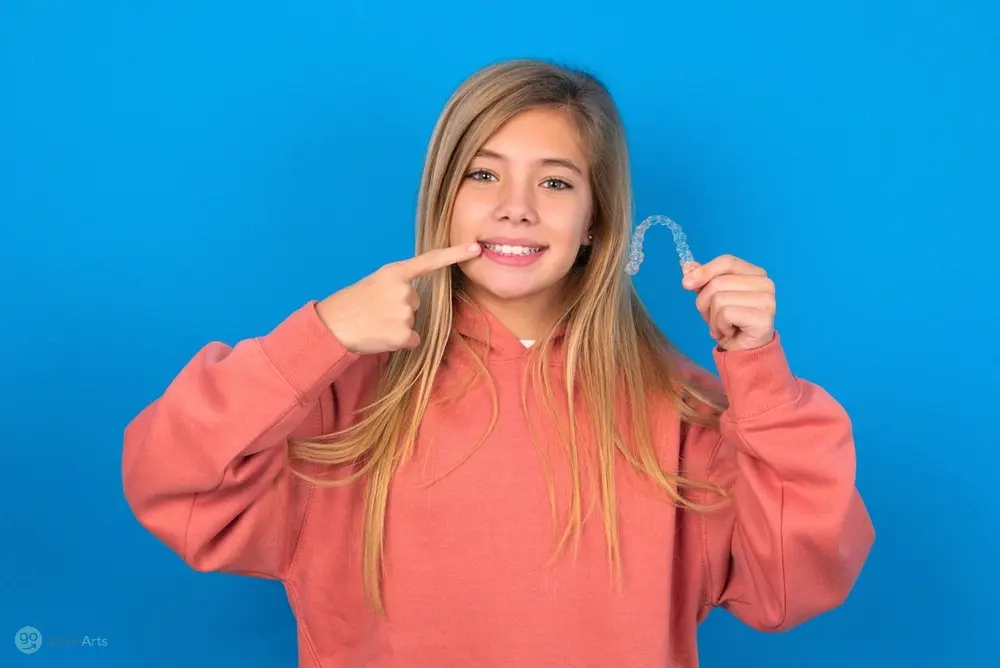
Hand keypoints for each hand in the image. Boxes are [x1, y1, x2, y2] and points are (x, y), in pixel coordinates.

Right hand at [316, 242, 482, 354]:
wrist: (332, 325)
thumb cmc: (352, 303)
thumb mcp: (375, 283)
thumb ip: (398, 284)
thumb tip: (414, 298)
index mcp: (395, 273)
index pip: (430, 261)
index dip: (455, 254)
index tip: (476, 248)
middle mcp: (404, 290)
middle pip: (417, 302)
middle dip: (401, 308)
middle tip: (377, 310)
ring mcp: (404, 313)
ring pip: (414, 322)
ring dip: (398, 325)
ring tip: (376, 322)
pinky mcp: (403, 335)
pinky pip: (413, 339)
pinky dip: (400, 341)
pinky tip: (381, 335)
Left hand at [680, 254, 775, 351]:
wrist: (743, 350)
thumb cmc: (729, 322)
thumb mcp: (712, 297)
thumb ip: (702, 279)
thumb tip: (687, 266)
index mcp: (755, 273)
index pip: (727, 261)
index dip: (704, 271)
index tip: (685, 283)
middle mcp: (765, 283)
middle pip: (718, 282)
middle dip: (704, 302)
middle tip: (711, 317)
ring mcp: (766, 300)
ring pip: (719, 299)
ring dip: (712, 318)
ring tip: (721, 326)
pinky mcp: (763, 317)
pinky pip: (725, 314)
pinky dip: (720, 327)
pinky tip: (729, 332)